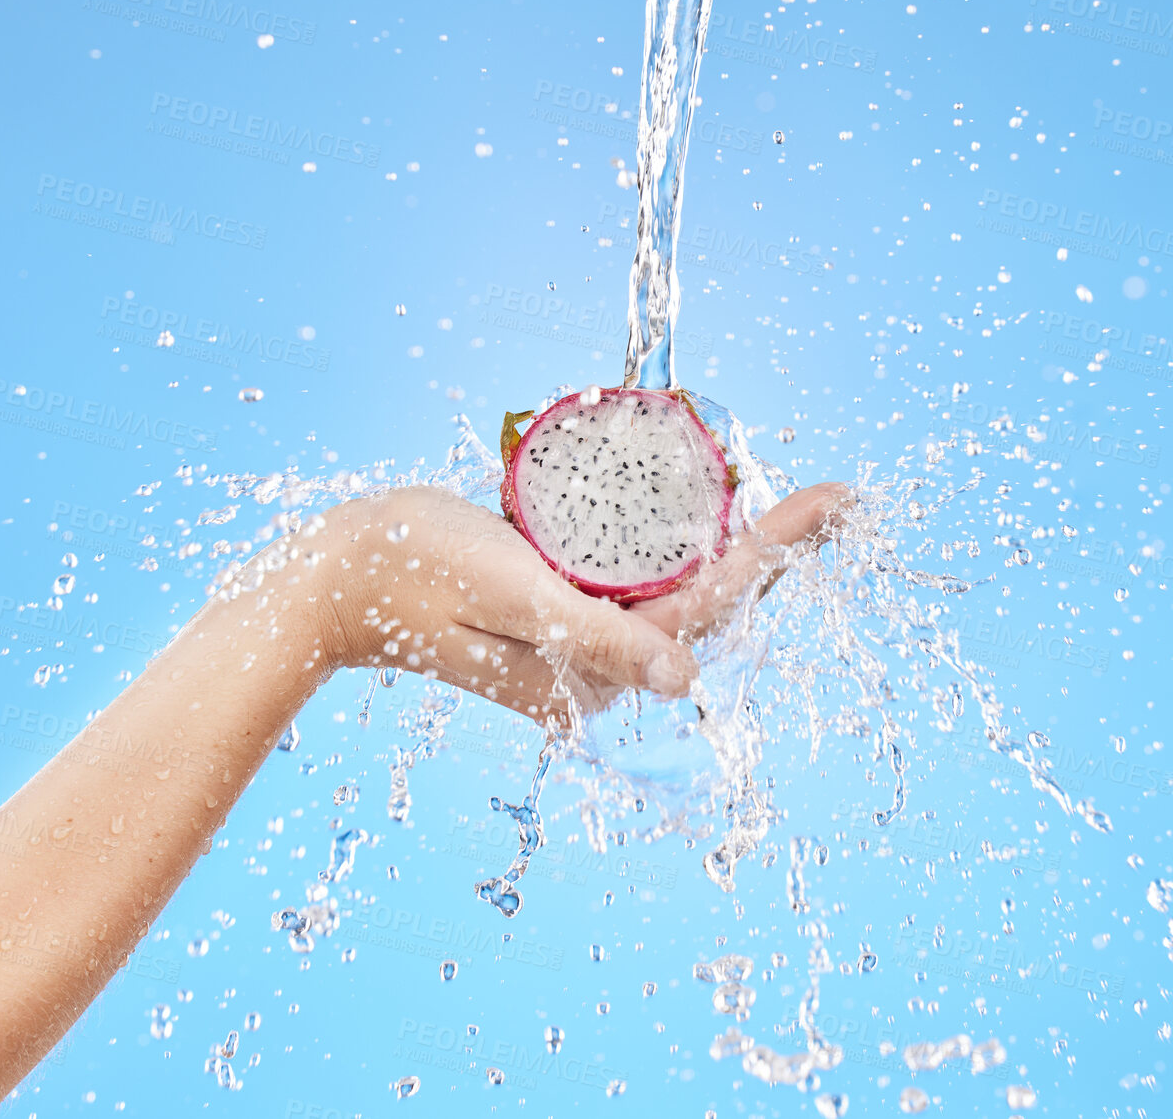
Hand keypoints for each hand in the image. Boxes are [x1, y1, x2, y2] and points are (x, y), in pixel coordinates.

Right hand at [298, 483, 851, 720]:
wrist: (336, 576)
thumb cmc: (414, 574)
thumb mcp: (511, 595)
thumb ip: (595, 637)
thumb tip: (684, 677)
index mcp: (593, 674)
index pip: (708, 605)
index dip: (778, 548)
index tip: (836, 500)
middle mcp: (598, 667)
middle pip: (705, 599)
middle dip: (771, 545)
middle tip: (833, 494)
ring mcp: (580, 639)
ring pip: (674, 585)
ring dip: (729, 539)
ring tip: (791, 496)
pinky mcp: (561, 608)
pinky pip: (633, 572)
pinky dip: (669, 535)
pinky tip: (701, 499)